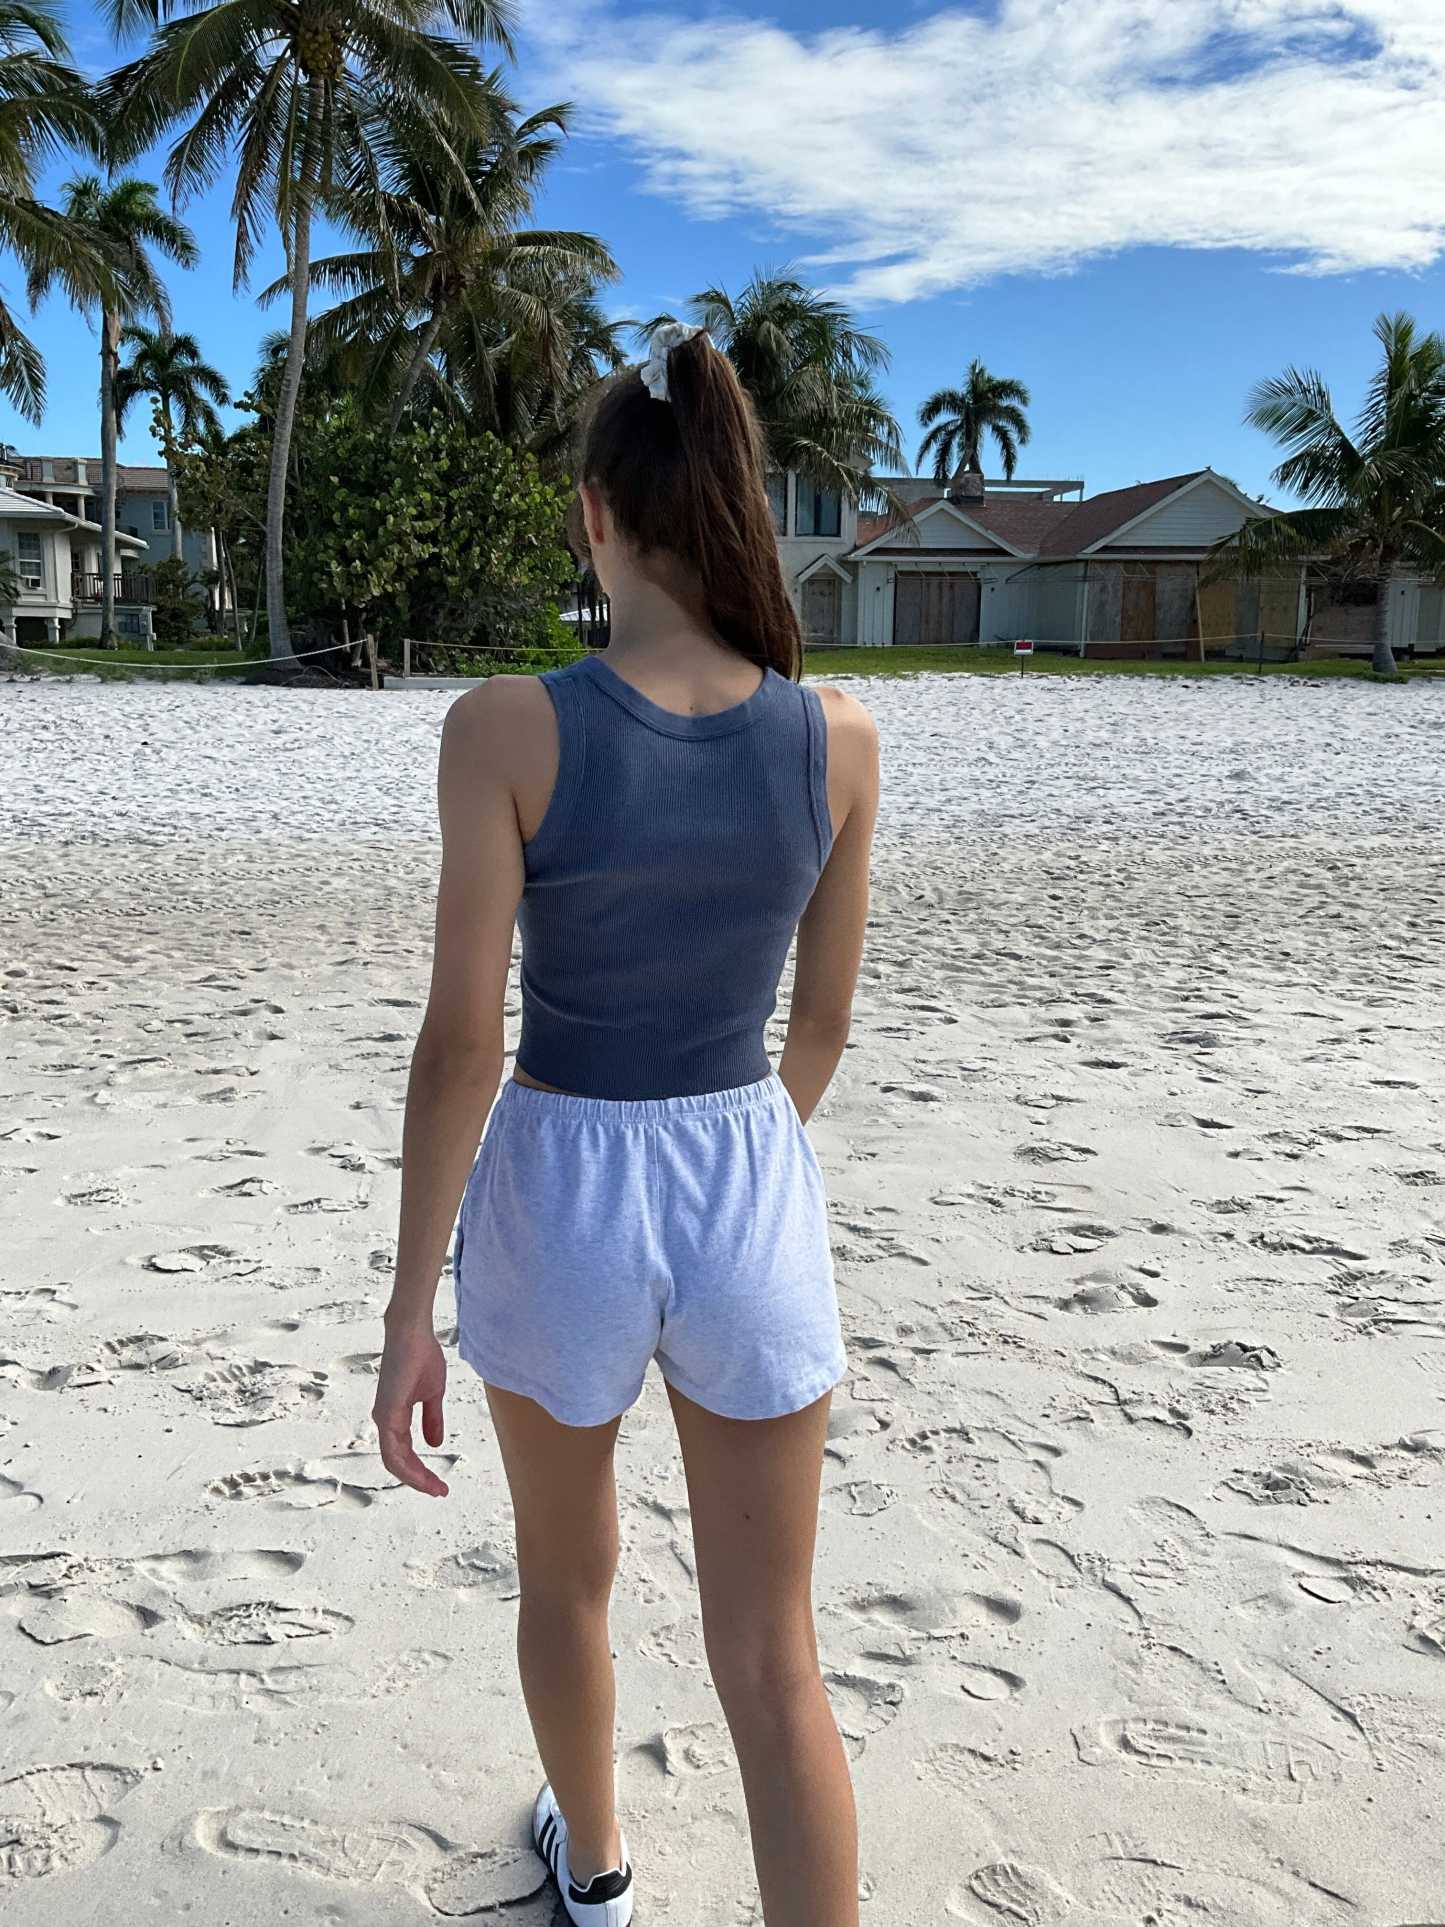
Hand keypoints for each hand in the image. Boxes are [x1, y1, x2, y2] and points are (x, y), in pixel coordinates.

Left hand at [372, 1322, 449, 1497]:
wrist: (412, 1333)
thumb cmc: (421, 1356)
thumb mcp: (433, 1394)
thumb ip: (432, 1419)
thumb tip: (435, 1444)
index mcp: (394, 1417)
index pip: (403, 1454)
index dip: (420, 1471)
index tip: (440, 1484)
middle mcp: (385, 1421)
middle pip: (397, 1463)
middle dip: (419, 1481)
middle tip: (440, 1492)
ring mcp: (384, 1417)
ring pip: (394, 1461)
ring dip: (415, 1478)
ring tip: (436, 1489)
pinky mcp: (387, 1412)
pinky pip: (394, 1449)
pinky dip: (408, 1465)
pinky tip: (423, 1473)